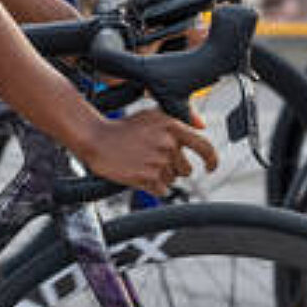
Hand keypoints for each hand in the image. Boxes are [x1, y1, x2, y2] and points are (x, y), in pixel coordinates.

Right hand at [83, 109, 217, 196]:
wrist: (95, 138)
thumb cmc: (121, 127)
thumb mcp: (151, 115)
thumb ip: (178, 118)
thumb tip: (201, 126)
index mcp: (172, 127)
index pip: (204, 147)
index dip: (212, 160)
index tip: (210, 167)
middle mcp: (168, 144)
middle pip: (186, 169)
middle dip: (172, 168)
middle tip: (151, 159)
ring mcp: (158, 162)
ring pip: (172, 180)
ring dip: (159, 177)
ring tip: (141, 164)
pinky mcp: (147, 178)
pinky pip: (161, 191)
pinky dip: (151, 187)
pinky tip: (138, 174)